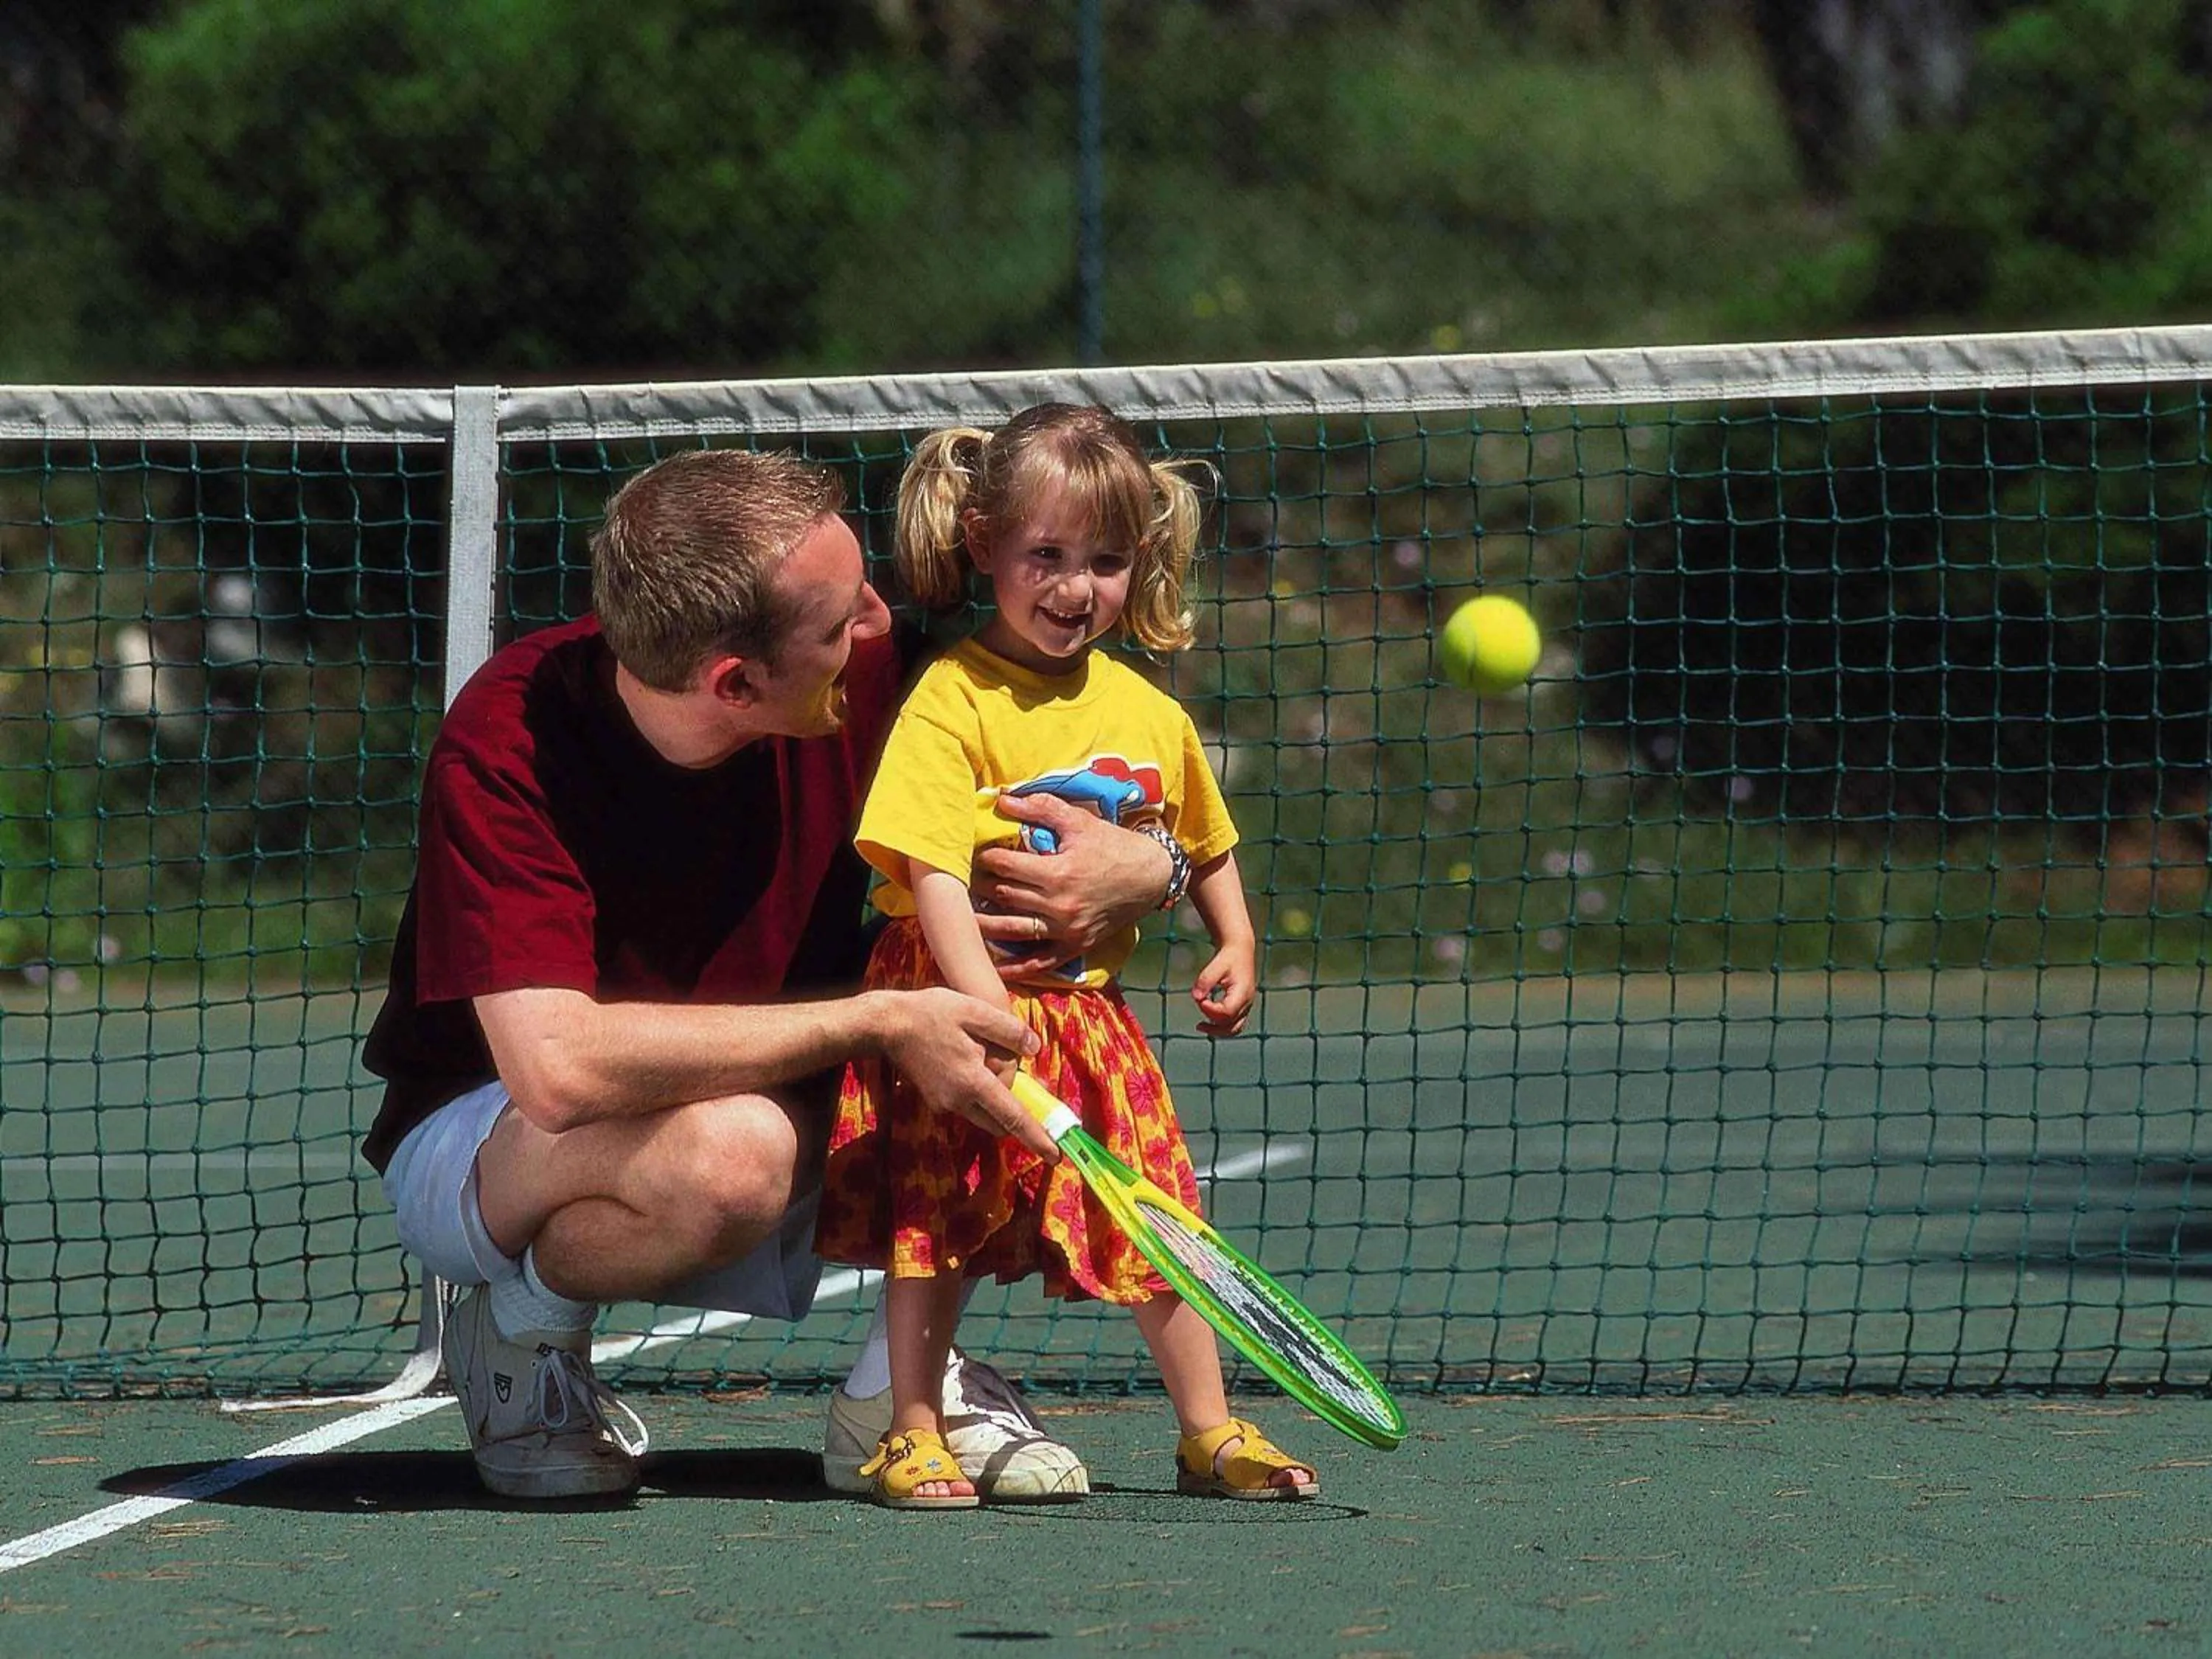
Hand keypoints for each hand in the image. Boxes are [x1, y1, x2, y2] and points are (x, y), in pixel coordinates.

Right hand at [874, 987, 1055, 1157]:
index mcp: (973, 1083)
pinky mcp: (935, 1101)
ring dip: (992, 1093)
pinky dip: (977, 1089)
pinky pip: (968, 1103)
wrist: (885, 1024)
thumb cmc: (930, 1014)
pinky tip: (963, 1052)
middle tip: (1003, 1061)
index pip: (1013, 1117)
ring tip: (976, 1048)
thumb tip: (1035, 1049)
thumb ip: (1008, 1031)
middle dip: (1011, 1104)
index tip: (1055, 1156)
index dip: (1036, 1137)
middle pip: (999, 1119)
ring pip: (983, 1111)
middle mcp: (960, 1102)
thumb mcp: (975, 1011)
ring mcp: (945, 1104)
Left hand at [972, 793, 1171, 976]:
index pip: (1005, 865)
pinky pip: (1039, 962)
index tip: (973, 853)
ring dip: (984, 925)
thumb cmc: (1112, 845)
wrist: (1151, 876)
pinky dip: (1015, 968)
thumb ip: (1040, 808)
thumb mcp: (1079, 821)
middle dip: (979, 887)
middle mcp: (1059, 904)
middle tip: (961, 881)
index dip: (984, 857)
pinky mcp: (1075, 946)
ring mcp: (1067, 929)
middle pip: (1004, 897)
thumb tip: (1002, 798)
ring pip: (1013, 931)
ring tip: (963, 917)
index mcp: (1058, 871)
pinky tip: (994, 967)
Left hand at [1190, 940, 1255, 1036]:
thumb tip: (1196, 997)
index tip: (1200, 999)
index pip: (1226, 1012)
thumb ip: (1205, 981)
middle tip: (1198, 1022)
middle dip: (1213, 1024)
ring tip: (1200, 1026)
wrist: (1240, 951)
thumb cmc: (1228, 957)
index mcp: (1243, 992)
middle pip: (1231, 1025)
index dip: (1210, 1010)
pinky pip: (1234, 1024)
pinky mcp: (1242, 1007)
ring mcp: (1246, 1006)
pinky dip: (1221, 1026)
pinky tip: (1207, 1020)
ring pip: (1235, 1028)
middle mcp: (1247, 1002)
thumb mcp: (1216, 965)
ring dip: (1218, 1030)